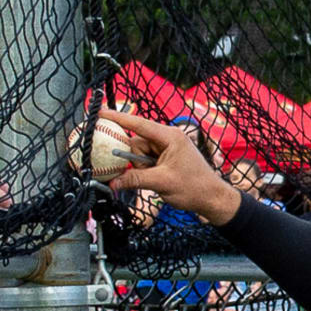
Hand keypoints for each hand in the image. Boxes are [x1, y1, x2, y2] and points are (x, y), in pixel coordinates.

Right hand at [102, 110, 241, 225]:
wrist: (212, 198)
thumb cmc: (194, 187)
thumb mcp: (162, 183)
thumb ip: (135, 180)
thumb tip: (113, 182)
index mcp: (170, 137)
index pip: (139, 124)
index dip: (117, 118)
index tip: (99, 112)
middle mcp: (167, 138)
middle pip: (136, 142)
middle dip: (135, 160)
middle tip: (147, 175)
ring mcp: (166, 148)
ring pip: (139, 154)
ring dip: (141, 168)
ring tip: (158, 180)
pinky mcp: (165, 157)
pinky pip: (145, 161)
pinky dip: (145, 170)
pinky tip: (156, 179)